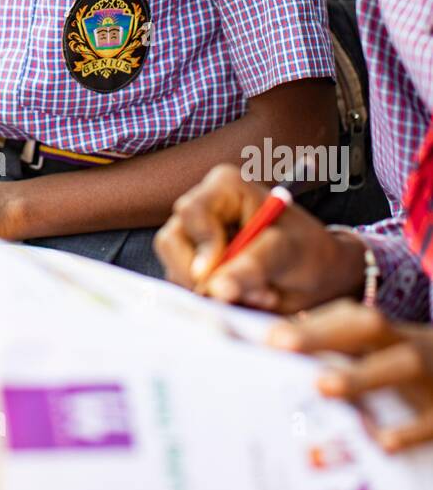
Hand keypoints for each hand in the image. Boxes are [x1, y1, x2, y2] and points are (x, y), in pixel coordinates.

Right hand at [155, 164, 365, 312]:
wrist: (318, 274)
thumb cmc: (307, 251)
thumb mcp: (287, 253)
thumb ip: (252, 266)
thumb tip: (216, 289)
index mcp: (223, 188)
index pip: (191, 212)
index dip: (201, 244)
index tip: (214, 275)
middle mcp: (203, 209)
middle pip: (171, 240)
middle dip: (202, 275)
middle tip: (238, 293)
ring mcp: (194, 239)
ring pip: (175, 268)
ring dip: (212, 291)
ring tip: (255, 294)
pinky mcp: (193, 266)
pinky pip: (186, 287)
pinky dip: (214, 300)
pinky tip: (245, 298)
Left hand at [269, 301, 432, 451]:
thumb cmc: (413, 375)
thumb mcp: (386, 360)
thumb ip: (344, 356)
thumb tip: (280, 355)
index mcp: (389, 333)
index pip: (348, 317)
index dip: (311, 323)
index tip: (269, 336)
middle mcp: (408, 345)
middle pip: (369, 327)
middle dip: (324, 333)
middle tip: (279, 345)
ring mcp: (432, 376)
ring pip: (402, 364)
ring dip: (362, 374)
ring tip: (322, 385)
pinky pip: (431, 419)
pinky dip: (409, 430)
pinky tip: (382, 442)